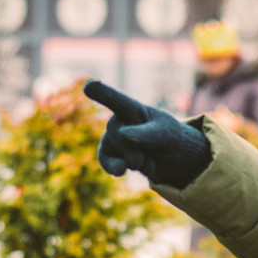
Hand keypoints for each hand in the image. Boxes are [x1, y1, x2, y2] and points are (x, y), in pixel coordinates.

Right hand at [83, 80, 210, 188]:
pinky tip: (120, 171)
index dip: (103, 93)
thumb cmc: (166, 136)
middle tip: (146, 157)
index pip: (117, 100)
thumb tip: (121, 134)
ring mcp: (111, 137)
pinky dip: (115, 168)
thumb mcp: (166, 134)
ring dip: (136, 162)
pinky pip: (106, 161)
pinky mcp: (108, 154)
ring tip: (148, 161)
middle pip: (119, 135)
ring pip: (116, 151)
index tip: (89, 86)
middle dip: (135, 151)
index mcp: (132, 109)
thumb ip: (147, 134)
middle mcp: (117, 120)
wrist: (167, 155)